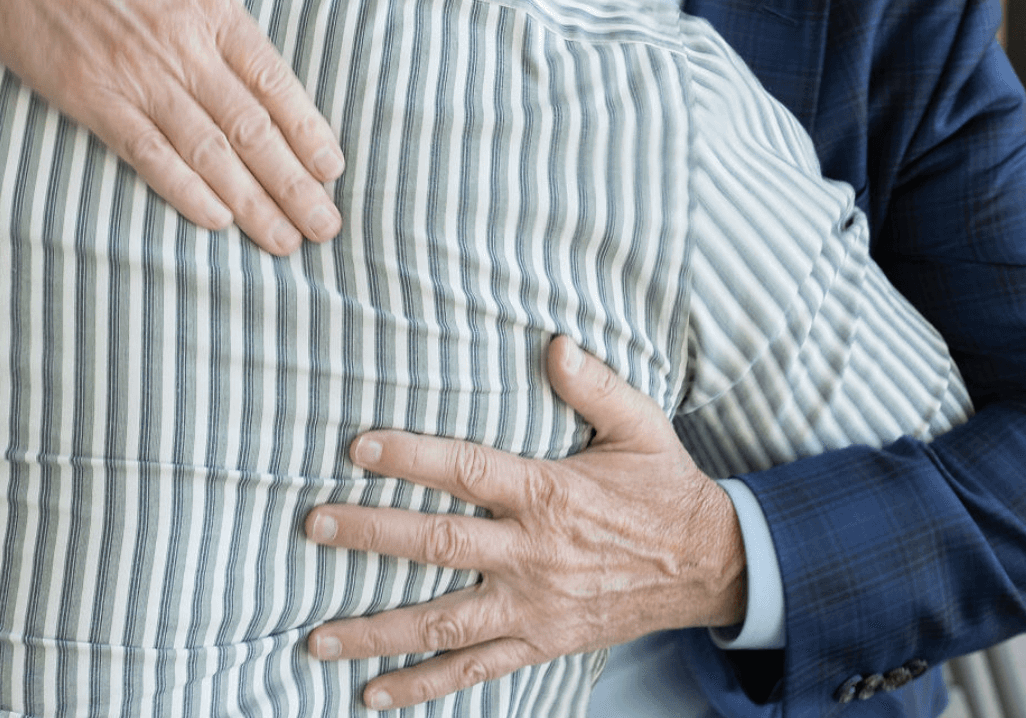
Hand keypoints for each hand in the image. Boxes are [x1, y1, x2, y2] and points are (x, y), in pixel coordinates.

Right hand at [0, 0, 344, 253]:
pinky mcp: (87, 96)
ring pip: (206, 152)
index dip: (307, 131)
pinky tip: (215, 220)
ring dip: (250, 201)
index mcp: (209, 3)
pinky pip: (145, 154)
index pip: (273, 82)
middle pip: (250, 129)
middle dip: (291, 184)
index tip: (333, 169)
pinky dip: (182, 190)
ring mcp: (132, 77)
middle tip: (324, 227)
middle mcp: (179, 48)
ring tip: (284, 240)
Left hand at [303, 337, 745, 709]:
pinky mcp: (541, 643)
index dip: (411, 458)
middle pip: (438, 546)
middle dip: (371, 536)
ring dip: (378, 632)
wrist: (712, 566)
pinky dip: (423, 686)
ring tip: (317, 637)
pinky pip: (475, 670)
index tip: (358, 449)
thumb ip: (595, 384)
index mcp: (550, 493)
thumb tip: (555, 343)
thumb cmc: (664, 486)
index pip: (467, 471)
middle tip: (313, 527)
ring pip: (444, 622)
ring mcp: (535, 606)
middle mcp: (535, 554)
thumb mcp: (640, 425)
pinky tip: (375, 694)